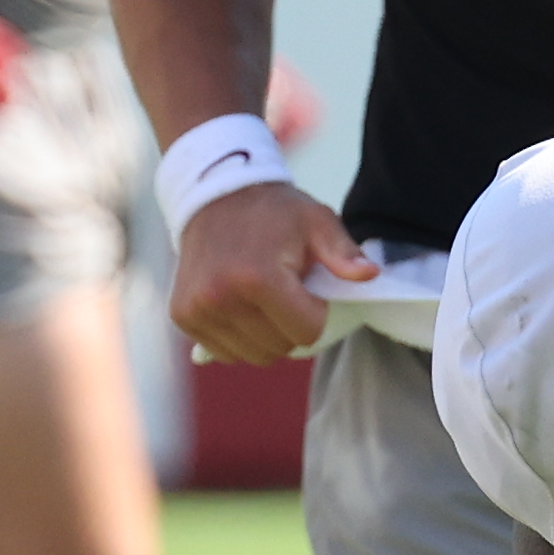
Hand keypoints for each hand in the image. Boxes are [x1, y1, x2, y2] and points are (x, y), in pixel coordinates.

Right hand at [165, 177, 373, 367]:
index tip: (308, 288)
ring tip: (263, 300)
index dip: (316, 313)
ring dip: (266, 337)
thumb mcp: (317, 221)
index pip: (307, 332)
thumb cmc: (274, 213)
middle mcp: (221, 298)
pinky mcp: (182, 316)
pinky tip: (241, 308)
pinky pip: (225, 353)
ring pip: (253, 357)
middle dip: (292, 327)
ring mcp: (197, 310)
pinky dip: (240, 339)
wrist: (215, 198)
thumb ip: (344, 252)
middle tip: (286, 293)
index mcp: (258, 278)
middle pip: (280, 348)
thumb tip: (371, 275)